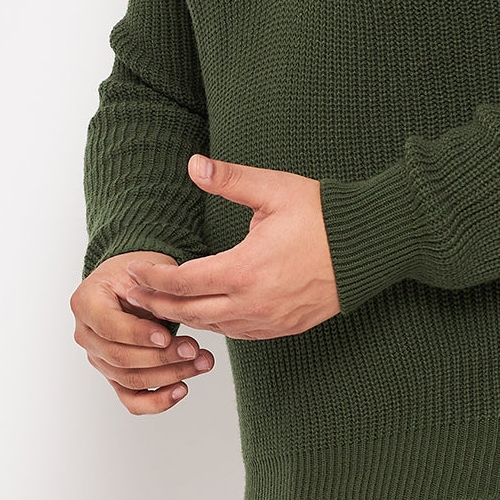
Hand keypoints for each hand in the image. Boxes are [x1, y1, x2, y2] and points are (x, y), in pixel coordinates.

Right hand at [71, 251, 214, 414]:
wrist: (131, 281)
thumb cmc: (136, 273)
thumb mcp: (144, 269)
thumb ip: (150, 292)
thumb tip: (164, 314)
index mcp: (86, 303)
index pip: (110, 327)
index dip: (138, 335)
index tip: (167, 336)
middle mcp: (87, 335)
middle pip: (121, 358)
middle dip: (161, 357)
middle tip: (193, 349)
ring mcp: (99, 358)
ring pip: (129, 379)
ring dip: (168, 376)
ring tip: (200, 363)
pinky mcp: (115, 375)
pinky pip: (131, 398)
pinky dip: (156, 401)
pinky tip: (180, 390)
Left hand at [123, 156, 341, 340]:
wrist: (368, 245)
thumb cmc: (323, 215)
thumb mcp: (273, 190)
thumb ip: (229, 180)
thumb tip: (195, 165)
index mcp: (244, 270)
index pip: (181, 283)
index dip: (151, 278)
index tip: (131, 270)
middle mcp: (252, 303)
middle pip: (188, 313)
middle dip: (156, 304)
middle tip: (133, 294)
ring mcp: (268, 321)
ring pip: (212, 328)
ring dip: (185, 317)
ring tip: (162, 304)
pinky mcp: (284, 328)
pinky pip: (238, 334)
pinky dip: (216, 324)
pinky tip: (207, 312)